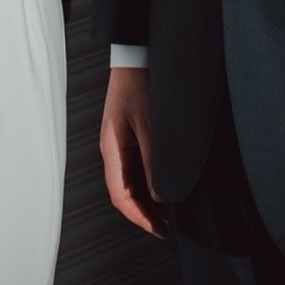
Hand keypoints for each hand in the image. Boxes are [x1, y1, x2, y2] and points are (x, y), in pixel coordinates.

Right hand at [100, 66, 166, 237]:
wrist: (139, 54)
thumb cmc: (139, 84)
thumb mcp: (151, 127)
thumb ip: (154, 164)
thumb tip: (160, 196)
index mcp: (111, 149)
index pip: (120, 196)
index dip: (139, 218)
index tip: (159, 230)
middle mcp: (114, 149)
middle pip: (125, 192)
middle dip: (146, 212)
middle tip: (169, 226)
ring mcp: (122, 142)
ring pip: (133, 182)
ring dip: (150, 198)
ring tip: (172, 210)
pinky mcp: (132, 135)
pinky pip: (140, 167)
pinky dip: (152, 181)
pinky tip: (168, 184)